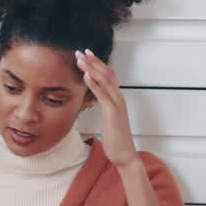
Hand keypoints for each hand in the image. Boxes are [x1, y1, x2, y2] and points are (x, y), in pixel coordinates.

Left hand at [75, 49, 138, 169]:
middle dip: (93, 61)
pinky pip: (103, 95)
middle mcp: (118, 98)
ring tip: (80, 59)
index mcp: (117, 99)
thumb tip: (95, 98)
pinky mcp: (113, 113)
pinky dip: (94, 84)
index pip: (108, 76)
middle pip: (107, 73)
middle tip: (80, 52)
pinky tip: (86, 76)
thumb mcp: (108, 118)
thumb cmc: (115, 139)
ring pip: (105, 81)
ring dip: (92, 68)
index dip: (97, 64)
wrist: (124, 154)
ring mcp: (117, 104)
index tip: (86, 55)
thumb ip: (103, 106)